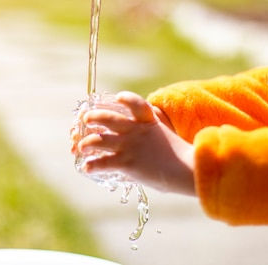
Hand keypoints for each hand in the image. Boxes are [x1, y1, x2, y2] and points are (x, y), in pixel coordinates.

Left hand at [77, 91, 195, 195]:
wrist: (187, 170)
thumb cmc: (182, 161)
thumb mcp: (166, 143)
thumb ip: (154, 144)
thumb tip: (146, 157)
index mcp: (148, 123)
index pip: (135, 104)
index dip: (126, 98)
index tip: (118, 96)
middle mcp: (135, 131)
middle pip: (108, 119)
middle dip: (95, 117)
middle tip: (86, 119)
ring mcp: (128, 145)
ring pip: (98, 139)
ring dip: (86, 142)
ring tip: (81, 146)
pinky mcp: (125, 161)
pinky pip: (102, 162)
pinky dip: (92, 165)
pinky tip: (87, 168)